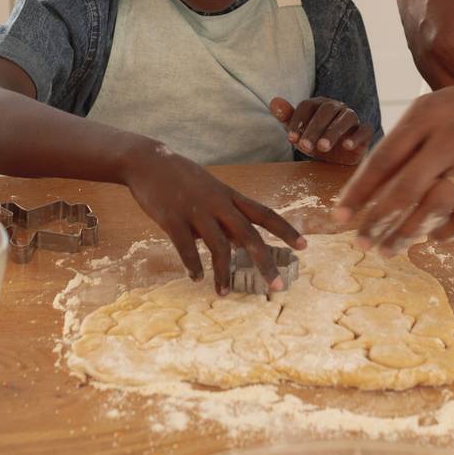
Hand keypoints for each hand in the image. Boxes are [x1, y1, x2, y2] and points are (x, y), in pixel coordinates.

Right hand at [122, 141, 305, 294]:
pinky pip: (185, 246)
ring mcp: (196, 210)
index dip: (285, 230)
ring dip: (224, 273)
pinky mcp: (172, 218)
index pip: (265, 213)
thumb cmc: (182, 178)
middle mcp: (218, 203)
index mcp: (230, 196)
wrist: (149, 161)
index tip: (304, 247)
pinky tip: (196, 277)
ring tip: (224, 293)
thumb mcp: (212, 191)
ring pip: (219, 246)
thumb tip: (240, 245)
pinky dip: (193, 264)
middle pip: (249, 235)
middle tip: (278, 287)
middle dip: (266, 262)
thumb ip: (226, 216)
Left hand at [270, 97, 373, 165]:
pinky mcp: (365, 131)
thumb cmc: (316, 140)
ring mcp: (352, 117)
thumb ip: (287, 117)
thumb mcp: (299, 131)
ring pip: (346, 118)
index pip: (307, 105)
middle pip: (326, 110)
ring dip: (333, 132)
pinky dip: (357, 136)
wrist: (337, 158)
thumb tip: (274, 101)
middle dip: (314, 128)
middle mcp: (337, 107)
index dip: (298, 121)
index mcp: (319, 104)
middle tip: (305, 146)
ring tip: (323, 147)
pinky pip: (365, 129)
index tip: (291, 139)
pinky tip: (347, 146)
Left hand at [333, 66, 453, 253]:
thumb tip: (372, 183)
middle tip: (359, 243)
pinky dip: (445, 232)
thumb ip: (406, 141)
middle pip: (404, 191)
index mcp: (425, 117)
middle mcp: (447, 141)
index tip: (338, 215)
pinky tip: (430, 240)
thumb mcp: (433, 107)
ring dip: (406, 234)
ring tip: (387, 249)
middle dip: (377, 221)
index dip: (358, 191)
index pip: (383, 160)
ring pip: (432, 209)